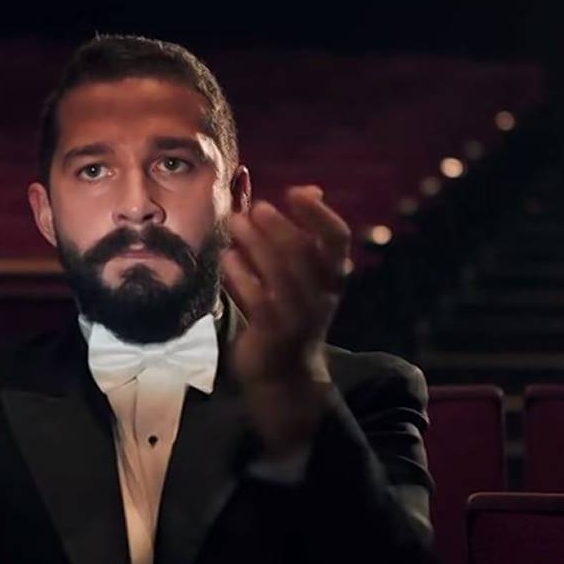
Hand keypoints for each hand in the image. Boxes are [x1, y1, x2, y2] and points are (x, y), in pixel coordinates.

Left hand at [221, 185, 350, 455]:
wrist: (286, 375)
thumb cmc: (290, 312)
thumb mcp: (306, 275)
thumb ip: (305, 233)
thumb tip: (311, 188)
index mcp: (333, 278)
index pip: (337, 238)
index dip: (317, 213)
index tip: (294, 192)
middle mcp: (321, 296)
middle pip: (304, 252)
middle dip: (277, 226)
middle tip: (252, 207)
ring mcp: (298, 316)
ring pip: (279, 273)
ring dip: (255, 243)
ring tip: (234, 223)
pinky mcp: (272, 333)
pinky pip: (256, 298)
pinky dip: (239, 274)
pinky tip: (226, 257)